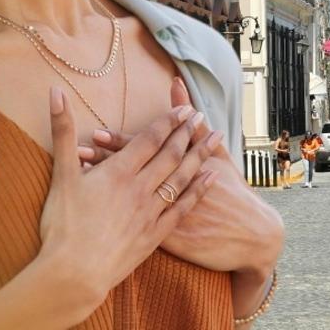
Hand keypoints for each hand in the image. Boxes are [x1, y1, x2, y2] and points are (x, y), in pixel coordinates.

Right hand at [37, 86, 219, 325]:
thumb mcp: (60, 175)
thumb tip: (56, 91)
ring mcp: (151, 212)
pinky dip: (199, 190)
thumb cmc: (62, 226)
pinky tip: (212, 178)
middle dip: (187, 133)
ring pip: (182, 177)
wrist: (73, 275)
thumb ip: (62, 131)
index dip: (168, 122)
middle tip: (202, 116)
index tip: (184, 108)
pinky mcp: (155, 235)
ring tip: (216, 138)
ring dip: (200, 155)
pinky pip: (183, 207)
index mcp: (119, 171)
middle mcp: (140, 188)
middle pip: (170, 154)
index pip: (149, 139)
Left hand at [79, 79, 284, 283]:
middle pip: (131, 174)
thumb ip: (195, 128)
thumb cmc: (233, 193)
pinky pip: (132, 228)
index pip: (145, 152)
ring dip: (103, 190)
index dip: (119, 144)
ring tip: (81, 179)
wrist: (250, 236)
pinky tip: (93, 215)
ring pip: (126, 200)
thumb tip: (179, 89)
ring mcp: (165, 217)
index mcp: (181, 169)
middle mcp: (169, 191)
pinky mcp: (164, 241)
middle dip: (104, 164)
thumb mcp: (219, 158)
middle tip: (78, 153)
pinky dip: (112, 219)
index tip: (96, 133)